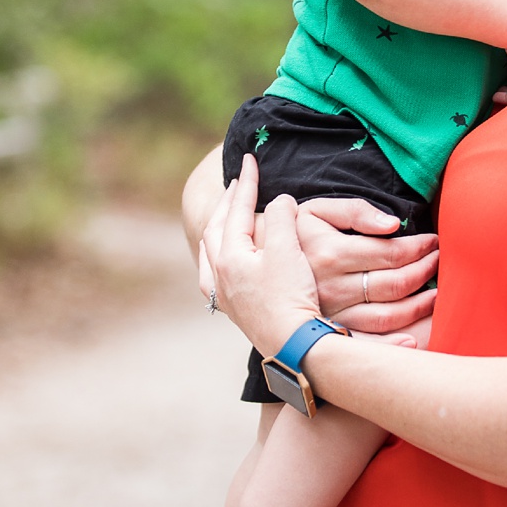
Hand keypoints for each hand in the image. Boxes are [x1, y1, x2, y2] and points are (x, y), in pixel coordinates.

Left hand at [200, 156, 323, 358]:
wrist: (294, 346)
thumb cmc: (290, 297)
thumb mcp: (288, 250)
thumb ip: (281, 218)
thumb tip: (280, 202)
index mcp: (228, 256)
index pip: (237, 210)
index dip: (246, 184)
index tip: (250, 160)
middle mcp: (218, 275)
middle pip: (216, 228)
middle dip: (228, 204)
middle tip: (237, 184)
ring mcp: (223, 295)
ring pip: (212, 252)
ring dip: (220, 228)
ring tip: (227, 215)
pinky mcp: (233, 310)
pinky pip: (216, 273)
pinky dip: (220, 256)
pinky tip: (226, 259)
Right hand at [295, 199, 438, 332]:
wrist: (256, 265)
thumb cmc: (294, 234)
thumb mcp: (317, 210)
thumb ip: (355, 211)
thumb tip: (393, 224)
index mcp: (330, 253)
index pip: (390, 253)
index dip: (419, 248)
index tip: (432, 242)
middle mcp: (331, 286)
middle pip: (393, 284)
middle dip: (424, 271)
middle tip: (438, 261)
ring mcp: (331, 312)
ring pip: (388, 315)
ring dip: (419, 305)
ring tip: (434, 292)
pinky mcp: (329, 330)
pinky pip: (370, 341)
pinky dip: (397, 343)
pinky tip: (416, 336)